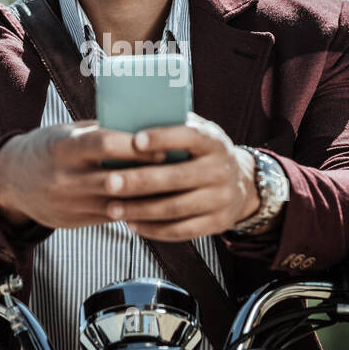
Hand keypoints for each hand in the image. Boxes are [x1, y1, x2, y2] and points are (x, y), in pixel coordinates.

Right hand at [0, 121, 164, 228]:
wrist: (12, 181)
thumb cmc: (49, 148)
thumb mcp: (67, 133)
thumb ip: (101, 132)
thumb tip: (146, 125)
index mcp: (64, 147)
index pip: (105, 145)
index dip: (136, 146)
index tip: (163, 145)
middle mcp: (65, 177)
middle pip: (116, 178)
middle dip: (150, 175)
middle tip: (180, 169)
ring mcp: (69, 203)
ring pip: (118, 204)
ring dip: (148, 198)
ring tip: (175, 189)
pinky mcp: (75, 222)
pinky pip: (112, 218)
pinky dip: (134, 211)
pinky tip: (155, 204)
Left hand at [105, 112, 260, 241]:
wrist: (240, 184)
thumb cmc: (202, 153)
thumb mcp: (197, 133)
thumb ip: (172, 125)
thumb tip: (130, 118)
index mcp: (214, 142)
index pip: (189, 136)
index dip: (163, 138)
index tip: (135, 140)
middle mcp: (221, 170)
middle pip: (177, 177)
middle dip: (139, 181)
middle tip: (109, 182)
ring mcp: (221, 199)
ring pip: (175, 208)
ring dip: (140, 209)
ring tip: (113, 208)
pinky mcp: (217, 224)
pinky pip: (181, 231)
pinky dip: (154, 229)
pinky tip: (131, 224)